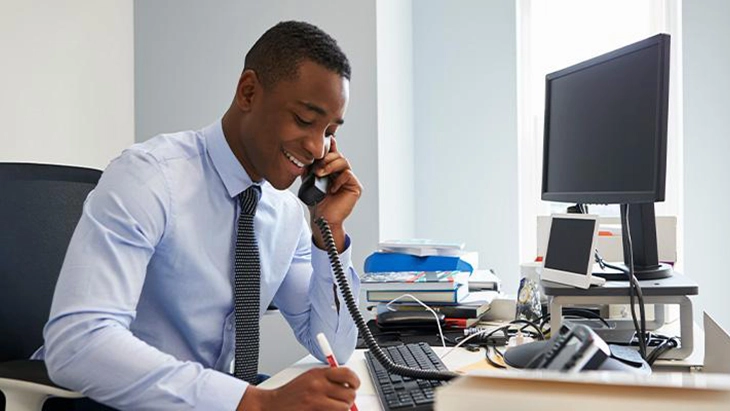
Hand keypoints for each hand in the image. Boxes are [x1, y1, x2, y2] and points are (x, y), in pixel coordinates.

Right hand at [238, 367, 359, 410]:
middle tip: (344, 401)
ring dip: (342, 409)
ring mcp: (316, 401)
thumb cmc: (292, 392)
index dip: (355, 381)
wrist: (273, 404)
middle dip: (349, 399)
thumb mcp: (310, 378)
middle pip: (349, 393)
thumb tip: (349, 385)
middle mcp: (318, 386)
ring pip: (344, 407)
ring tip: (334, 408)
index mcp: (318, 374)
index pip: (347, 374)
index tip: (355, 385)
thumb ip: (328, 379)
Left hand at [309, 137, 361, 251]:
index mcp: (333, 171)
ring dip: (330, 165)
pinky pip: (348, 174)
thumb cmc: (317, 203)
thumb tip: (307, 157)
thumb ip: (310, 169)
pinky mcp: (355, 187)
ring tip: (320, 174)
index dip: (331, 147)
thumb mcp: (310, 182)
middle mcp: (342, 174)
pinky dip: (338, 179)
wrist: (323, 219)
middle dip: (326, 158)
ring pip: (343, 162)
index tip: (328, 139)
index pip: (334, 155)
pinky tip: (331, 188)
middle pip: (339, 156)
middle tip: (316, 168)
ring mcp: (350, 180)